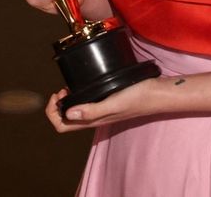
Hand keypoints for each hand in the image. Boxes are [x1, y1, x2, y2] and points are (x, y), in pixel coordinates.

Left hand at [44, 78, 164, 132]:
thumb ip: (92, 110)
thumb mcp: (114, 103)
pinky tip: (84, 85)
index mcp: (92, 121)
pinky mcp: (106, 103)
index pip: (62, 126)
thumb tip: (67, 113)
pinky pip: (86, 105)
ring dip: (67, 101)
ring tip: (70, 87)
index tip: (59, 95)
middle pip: (65, 120)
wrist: (157, 94)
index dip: (53, 112)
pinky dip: (78, 96)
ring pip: (75, 112)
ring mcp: (100, 111)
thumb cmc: (138, 98)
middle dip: (57, 105)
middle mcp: (94, 118)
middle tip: (63, 89)